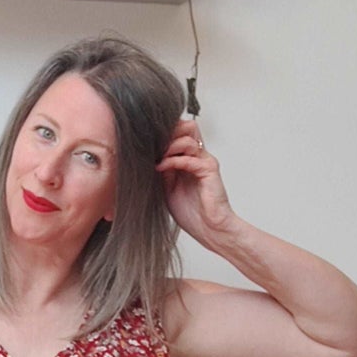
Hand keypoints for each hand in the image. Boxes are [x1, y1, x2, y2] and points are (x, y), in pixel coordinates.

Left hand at [156, 117, 235, 246]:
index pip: (180, 132)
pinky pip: (189, 158)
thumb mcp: (168, 188)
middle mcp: (199, 156)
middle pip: (188, 127)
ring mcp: (205, 161)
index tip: (147, 141)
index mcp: (190, 159)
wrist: (209, 230)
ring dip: (168, 146)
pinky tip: (160, 168)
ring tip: (155, 158)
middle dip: (168, 133)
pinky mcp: (209, 170)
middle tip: (152, 145)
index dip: (165, 132)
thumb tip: (148, 155)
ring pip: (188, 138)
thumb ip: (163, 170)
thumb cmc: (192, 213)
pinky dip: (172, 161)